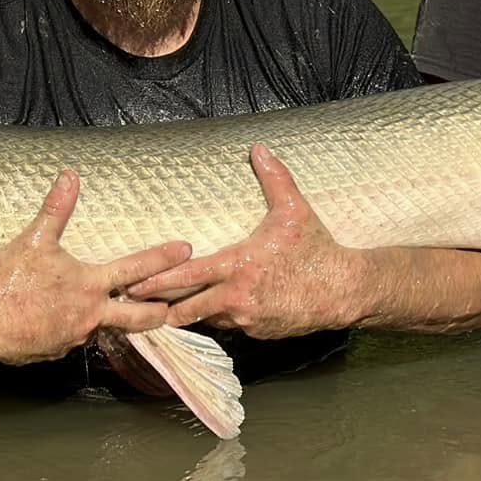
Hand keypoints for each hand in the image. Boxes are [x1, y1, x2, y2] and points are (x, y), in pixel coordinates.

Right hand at [0, 171, 189, 363]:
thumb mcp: (34, 240)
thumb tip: (70, 175)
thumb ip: (57, 209)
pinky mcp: (59, 350)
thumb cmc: (10, 281)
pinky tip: (69, 322)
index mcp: (90, 285)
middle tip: (175, 309)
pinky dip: (79, 329)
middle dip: (159, 313)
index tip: (187, 250)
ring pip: (106, 329)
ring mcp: (76, 337)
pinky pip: (76, 339)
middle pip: (139, 318)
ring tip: (123, 313)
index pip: (136, 270)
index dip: (163, 258)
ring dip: (116, 321)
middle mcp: (91, 315)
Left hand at [127, 144, 365, 337]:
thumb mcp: (294, 209)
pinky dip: (221, 319)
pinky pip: (232, 327)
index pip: (188, 277)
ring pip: (208, 319)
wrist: (346, 290)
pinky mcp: (259, 334)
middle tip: (137, 304)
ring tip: (168, 309)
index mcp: (238, 266)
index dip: (159, 282)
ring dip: (193, 312)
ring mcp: (248, 320)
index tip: (135, 285)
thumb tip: (258, 146)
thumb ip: (273, 178)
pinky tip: (213, 311)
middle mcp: (237, 298)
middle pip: (187, 307)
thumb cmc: (316, 248)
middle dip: (162, 305)